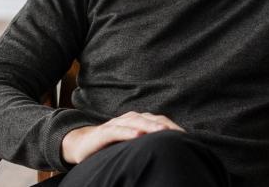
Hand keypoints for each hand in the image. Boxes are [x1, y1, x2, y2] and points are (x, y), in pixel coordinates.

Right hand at [61, 111, 185, 164]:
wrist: (82, 143)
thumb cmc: (111, 145)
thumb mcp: (132, 144)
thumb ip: (147, 143)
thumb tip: (169, 151)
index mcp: (139, 120)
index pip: (159, 121)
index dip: (172, 126)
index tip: (186, 135)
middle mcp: (130, 118)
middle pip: (151, 119)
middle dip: (165, 125)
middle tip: (179, 134)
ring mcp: (117, 123)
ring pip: (136, 122)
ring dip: (150, 126)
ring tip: (162, 131)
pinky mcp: (104, 132)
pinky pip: (118, 130)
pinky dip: (128, 132)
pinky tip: (137, 135)